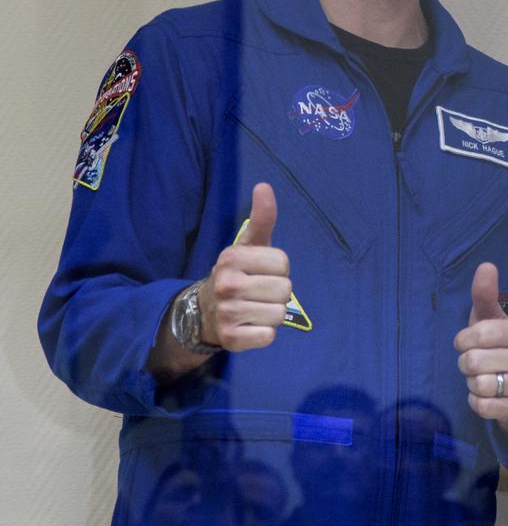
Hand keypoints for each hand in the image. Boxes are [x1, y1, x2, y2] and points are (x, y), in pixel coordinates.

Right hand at [199, 183, 292, 350]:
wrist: (204, 312)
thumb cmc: (237, 274)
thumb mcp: (248, 245)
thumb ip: (261, 218)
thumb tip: (264, 186)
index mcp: (232, 258)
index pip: (283, 263)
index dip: (277, 268)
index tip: (261, 271)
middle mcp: (227, 284)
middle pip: (285, 289)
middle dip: (277, 292)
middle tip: (258, 292)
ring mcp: (227, 313)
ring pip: (279, 314)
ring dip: (271, 313)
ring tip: (254, 308)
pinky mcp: (231, 340)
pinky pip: (269, 336)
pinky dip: (264, 333)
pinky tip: (249, 325)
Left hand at [454, 262, 507, 422]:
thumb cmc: (498, 344)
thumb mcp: (490, 319)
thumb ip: (485, 295)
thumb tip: (486, 265)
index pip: (476, 334)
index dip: (463, 340)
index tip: (469, 341)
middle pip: (472, 361)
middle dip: (465, 362)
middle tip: (476, 361)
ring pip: (476, 385)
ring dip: (471, 382)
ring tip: (484, 376)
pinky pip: (480, 406)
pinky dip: (476, 401)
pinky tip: (487, 394)